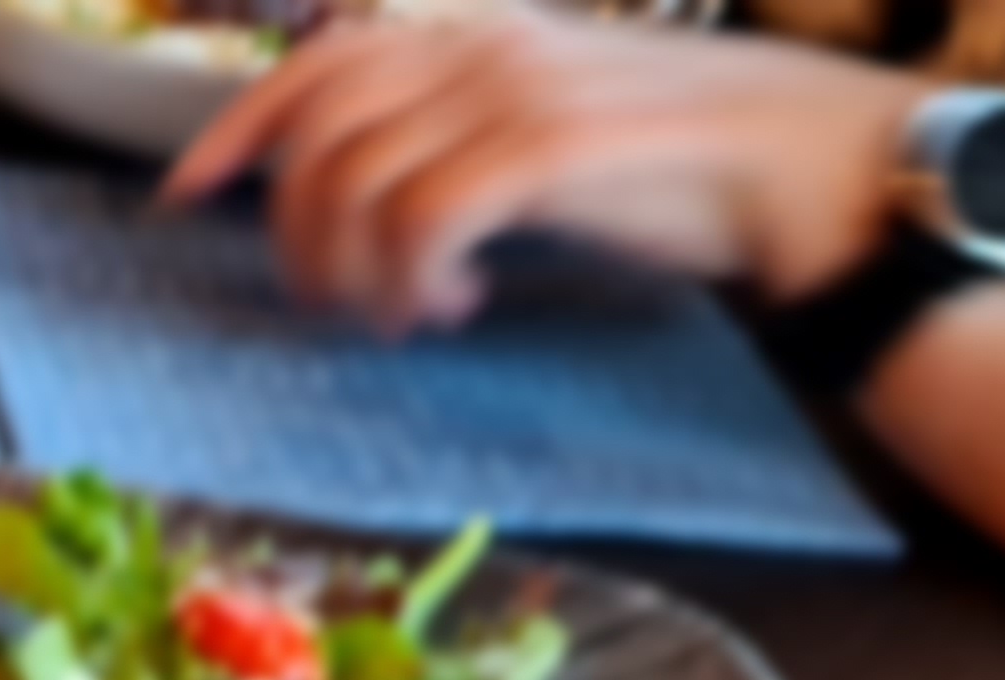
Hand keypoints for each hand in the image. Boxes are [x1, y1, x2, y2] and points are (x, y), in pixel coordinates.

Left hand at [164, 19, 925, 332]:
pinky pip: (425, 214)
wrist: (817, 167)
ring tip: (414, 315)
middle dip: (297, 232)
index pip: (319, 65)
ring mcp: (520, 92)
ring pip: (359, 182)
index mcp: (479, 39)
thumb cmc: (687, 167)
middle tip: (335, 304)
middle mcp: (488, 51)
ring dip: (361, 272)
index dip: (237, 129)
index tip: (187, 196)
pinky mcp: (556, 148)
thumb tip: (371, 204)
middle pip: (320, 133)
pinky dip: (416, 276)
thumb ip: (459, 149)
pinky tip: (459, 307)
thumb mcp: (548, 144)